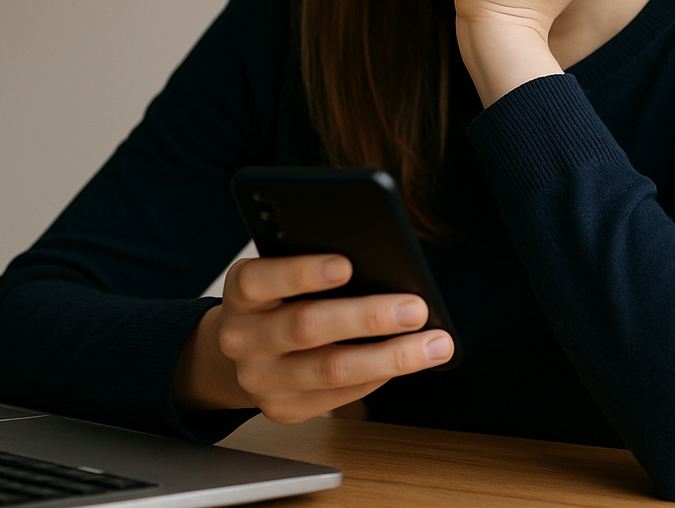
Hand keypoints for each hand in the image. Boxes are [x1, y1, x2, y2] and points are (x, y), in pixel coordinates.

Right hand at [175, 254, 454, 422]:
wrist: (240, 352)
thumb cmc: (275, 300)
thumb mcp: (277, 275)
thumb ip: (312, 269)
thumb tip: (384, 269)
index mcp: (240, 295)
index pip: (260, 280)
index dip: (302, 272)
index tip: (346, 264)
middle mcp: (243, 339)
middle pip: (306, 327)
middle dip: (368, 317)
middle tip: (416, 308)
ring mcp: (261, 380)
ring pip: (332, 370)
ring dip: (390, 357)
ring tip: (434, 344)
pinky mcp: (284, 409)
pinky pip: (339, 396)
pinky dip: (379, 376)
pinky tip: (408, 361)